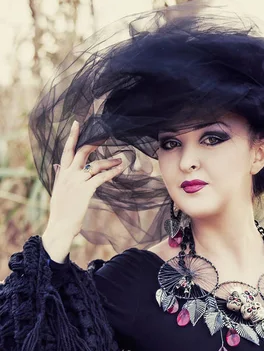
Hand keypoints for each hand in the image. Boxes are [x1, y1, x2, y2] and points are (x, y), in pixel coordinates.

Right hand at [47, 120, 125, 239]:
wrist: (60, 227)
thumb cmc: (60, 212)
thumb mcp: (57, 191)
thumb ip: (58, 177)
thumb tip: (56, 166)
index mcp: (62, 174)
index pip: (67, 150)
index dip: (73, 136)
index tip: (77, 123)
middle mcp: (68, 174)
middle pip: (82, 152)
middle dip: (95, 141)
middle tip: (106, 134)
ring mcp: (77, 181)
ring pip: (96, 165)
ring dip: (110, 161)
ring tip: (121, 159)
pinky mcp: (86, 190)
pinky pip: (102, 177)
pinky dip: (112, 172)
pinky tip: (120, 169)